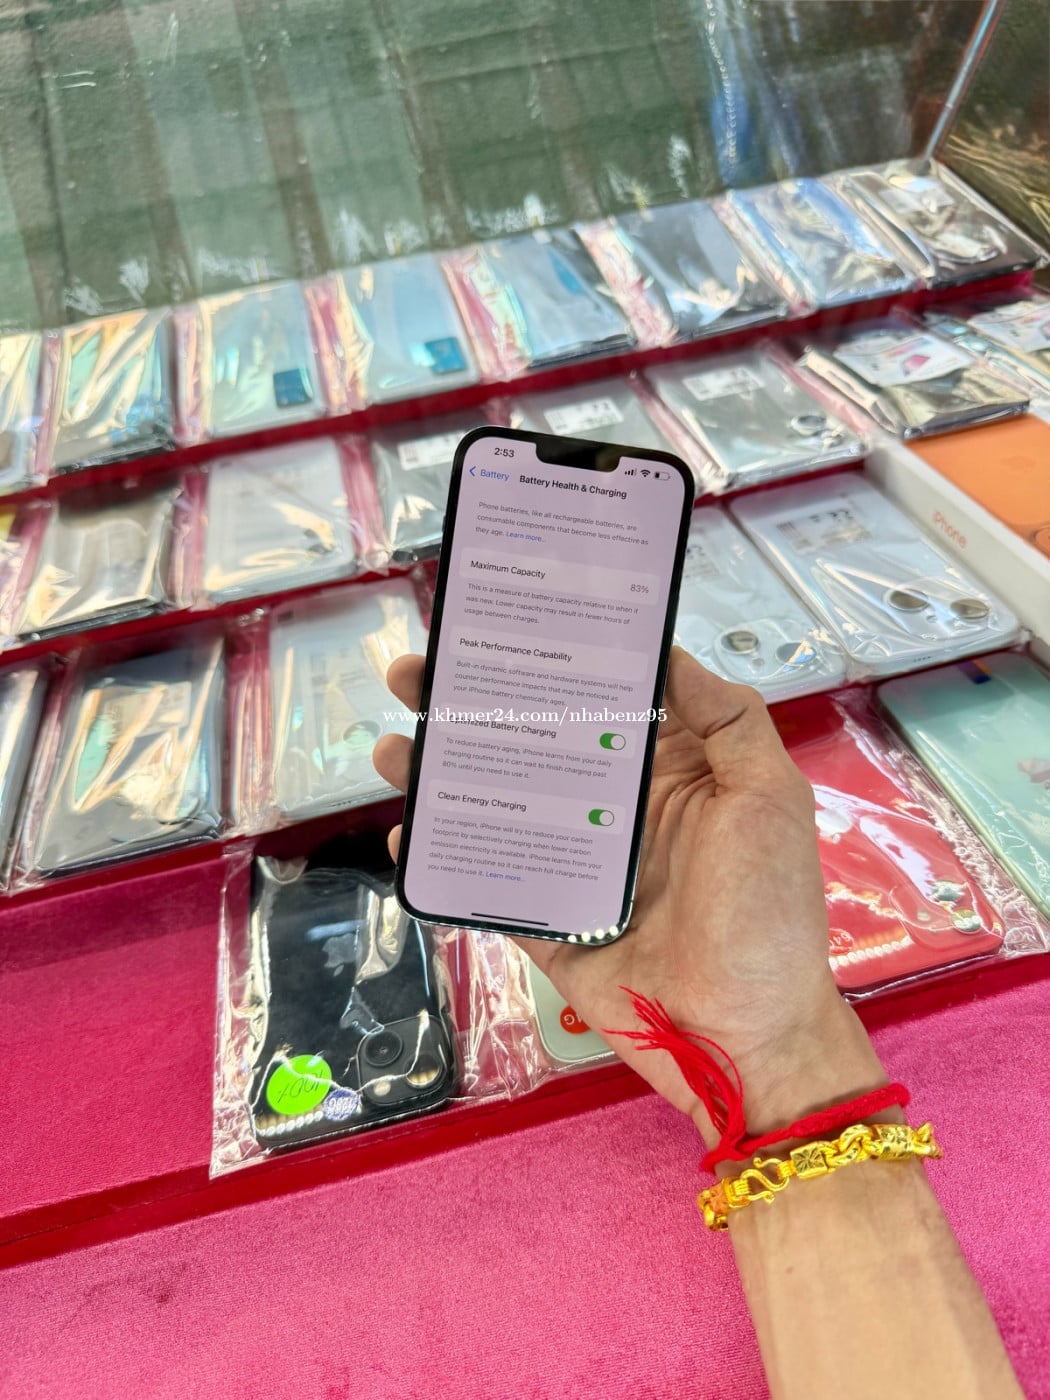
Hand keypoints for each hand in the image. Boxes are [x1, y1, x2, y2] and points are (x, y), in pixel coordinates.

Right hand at [374, 647, 886, 1146]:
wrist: (747, 1038)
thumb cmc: (768, 914)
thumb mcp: (769, 801)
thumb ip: (730, 722)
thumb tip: (671, 651)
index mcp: (665, 777)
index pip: (595, 704)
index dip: (548, 666)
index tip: (500, 629)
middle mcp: (612, 812)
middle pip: (529, 746)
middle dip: (469, 710)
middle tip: (414, 676)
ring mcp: (574, 869)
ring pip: (494, 809)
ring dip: (440, 777)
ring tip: (391, 748)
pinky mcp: (546, 923)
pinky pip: (486, 885)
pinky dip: (441, 861)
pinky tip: (404, 837)